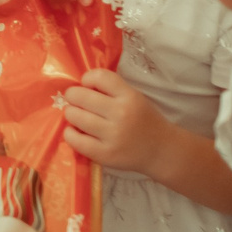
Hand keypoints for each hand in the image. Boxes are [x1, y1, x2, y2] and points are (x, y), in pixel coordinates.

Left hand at [59, 68, 183, 177]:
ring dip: (70, 114)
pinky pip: (75, 140)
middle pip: (80, 96)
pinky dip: (70, 133)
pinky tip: (76, 132)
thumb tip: (79, 86)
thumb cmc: (144, 120)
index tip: (87, 86)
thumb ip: (111, 90)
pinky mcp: (104, 154)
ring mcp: (112, 135)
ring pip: (74, 116)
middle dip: (73, 96)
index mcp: (129, 96)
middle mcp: (121, 114)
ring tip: (76, 116)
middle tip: (75, 101)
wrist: (161, 151)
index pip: (99, 77)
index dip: (87, 78)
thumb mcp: (134, 97)